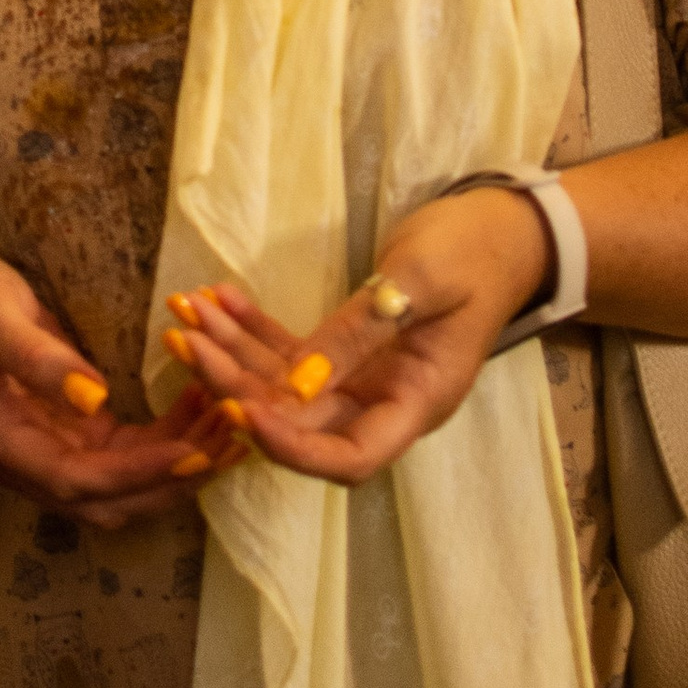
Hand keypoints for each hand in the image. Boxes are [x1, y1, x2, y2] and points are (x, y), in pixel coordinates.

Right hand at [0, 247, 241, 531]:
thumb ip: (35, 358)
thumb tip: (93, 401)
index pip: (73, 481)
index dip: (136, 475)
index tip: (194, 455)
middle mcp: (25, 462)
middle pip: (107, 500)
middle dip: (172, 480)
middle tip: (230, 441)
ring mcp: (49, 451)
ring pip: (125, 485)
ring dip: (179, 464)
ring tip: (231, 424)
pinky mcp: (72, 434)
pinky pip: (128, 453)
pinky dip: (169, 438)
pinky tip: (202, 403)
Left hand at [164, 182, 553, 487]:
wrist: (503, 229)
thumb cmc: (474, 252)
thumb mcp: (420, 281)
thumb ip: (363, 331)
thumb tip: (299, 384)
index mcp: (418, 403)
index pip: (351, 459)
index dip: (293, 450)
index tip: (240, 411)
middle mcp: (386, 402)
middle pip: (303, 422)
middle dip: (237, 386)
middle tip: (186, 343)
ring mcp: (364, 378)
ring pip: (286, 385)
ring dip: (233, 353)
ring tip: (185, 313)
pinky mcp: (349, 348)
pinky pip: (293, 353)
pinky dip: (254, 329)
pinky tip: (218, 297)